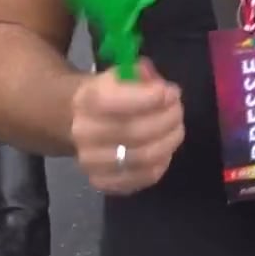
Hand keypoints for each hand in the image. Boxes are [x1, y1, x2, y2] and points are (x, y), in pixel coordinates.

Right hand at [69, 59, 184, 195]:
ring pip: (143, 157)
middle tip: (178, 109)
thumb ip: (142, 74)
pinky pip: (142, 178)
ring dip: (169, 141)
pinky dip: (161, 163)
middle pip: (134, 132)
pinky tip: (164, 150)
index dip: (150, 98)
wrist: (76, 120)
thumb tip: (159, 84)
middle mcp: (84, 133)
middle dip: (167, 119)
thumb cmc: (109, 94)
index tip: (171, 92)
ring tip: (176, 128)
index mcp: (87, 101)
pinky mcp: (102, 181)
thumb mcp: (121, 75)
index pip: (115, 102)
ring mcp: (91, 161)